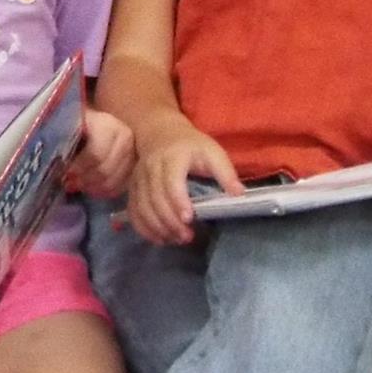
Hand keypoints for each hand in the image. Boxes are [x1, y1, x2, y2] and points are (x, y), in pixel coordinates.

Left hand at [66, 109, 133, 201]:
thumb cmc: (80, 122)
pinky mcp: (136, 165)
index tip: (65, 175)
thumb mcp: (71, 124)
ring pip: (114, 180)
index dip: (79, 168)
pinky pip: (122, 185)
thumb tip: (59, 165)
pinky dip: (105, 191)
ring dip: (93, 187)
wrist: (99, 121)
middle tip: (69, 184)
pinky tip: (91, 189)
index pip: (96, 154)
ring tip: (78, 187)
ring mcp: (134, 153)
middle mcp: (126, 138)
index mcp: (108, 126)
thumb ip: (64, 139)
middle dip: (85, 180)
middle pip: (105, 170)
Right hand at [128, 123, 242, 245]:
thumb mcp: (212, 152)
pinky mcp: (132, 188)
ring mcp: (138, 179)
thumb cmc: (191, 145)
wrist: (160, 132)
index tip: (189, 219)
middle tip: (187, 237)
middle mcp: (151, 168)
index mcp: (172, 157)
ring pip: (142, 207)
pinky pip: (133, 211)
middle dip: (170, 221)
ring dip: (158, 227)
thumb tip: (238, 195)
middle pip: (155, 198)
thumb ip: (225, 173)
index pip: (171, 182)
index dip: (178, 201)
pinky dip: (144, 228)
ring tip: (176, 240)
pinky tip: (160, 239)